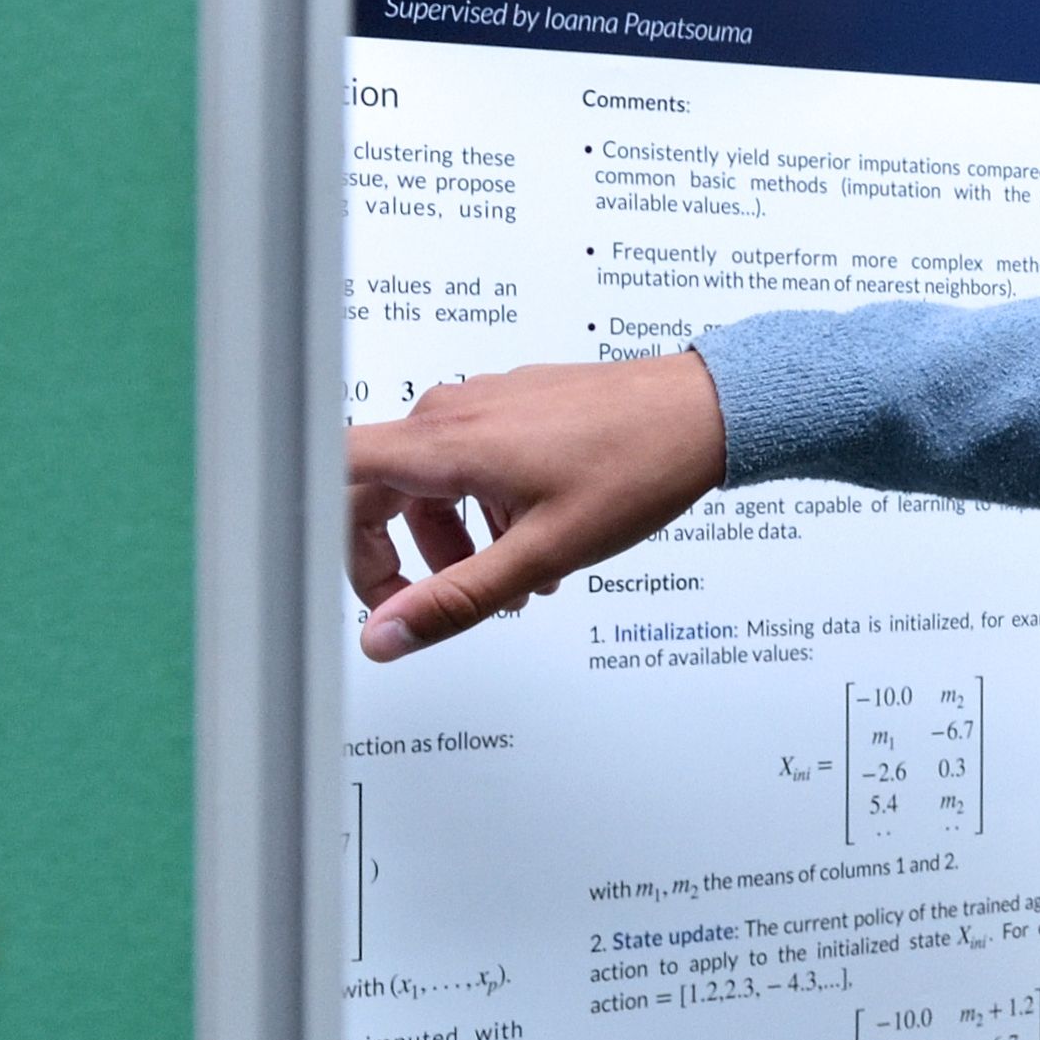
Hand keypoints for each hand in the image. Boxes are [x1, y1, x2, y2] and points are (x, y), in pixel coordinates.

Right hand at [345, 353, 727, 658]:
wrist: (707, 413)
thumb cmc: (637, 466)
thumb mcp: (541, 552)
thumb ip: (457, 599)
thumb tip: (387, 635)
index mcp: (444, 441)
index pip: (333, 475)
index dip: (332, 536)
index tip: (366, 584)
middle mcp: (453, 411)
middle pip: (380, 489)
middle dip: (406, 558)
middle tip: (438, 603)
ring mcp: (486, 404)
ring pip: (432, 483)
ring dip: (458, 542)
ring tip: (514, 582)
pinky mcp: (516, 407)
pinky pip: (471, 463)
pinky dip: (487, 511)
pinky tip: (537, 542)